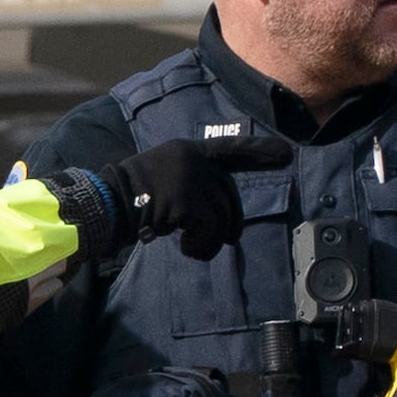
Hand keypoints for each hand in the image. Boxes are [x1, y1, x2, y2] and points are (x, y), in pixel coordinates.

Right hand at [73, 132, 291, 261]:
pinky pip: (209, 231)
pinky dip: (199, 247)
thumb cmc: (130, 197)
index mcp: (188, 150)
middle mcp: (195, 160)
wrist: (108, 204)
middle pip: (230, 195)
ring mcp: (193, 179)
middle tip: (228, 241)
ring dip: (211, 241)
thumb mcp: (164, 177)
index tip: (287, 155)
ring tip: (191, 247)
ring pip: (222, 217)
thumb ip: (194, 183)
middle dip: (231, 224)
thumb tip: (222, 214)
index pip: (231, 149)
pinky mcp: (189, 202)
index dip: (259, 152)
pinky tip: (182, 247)